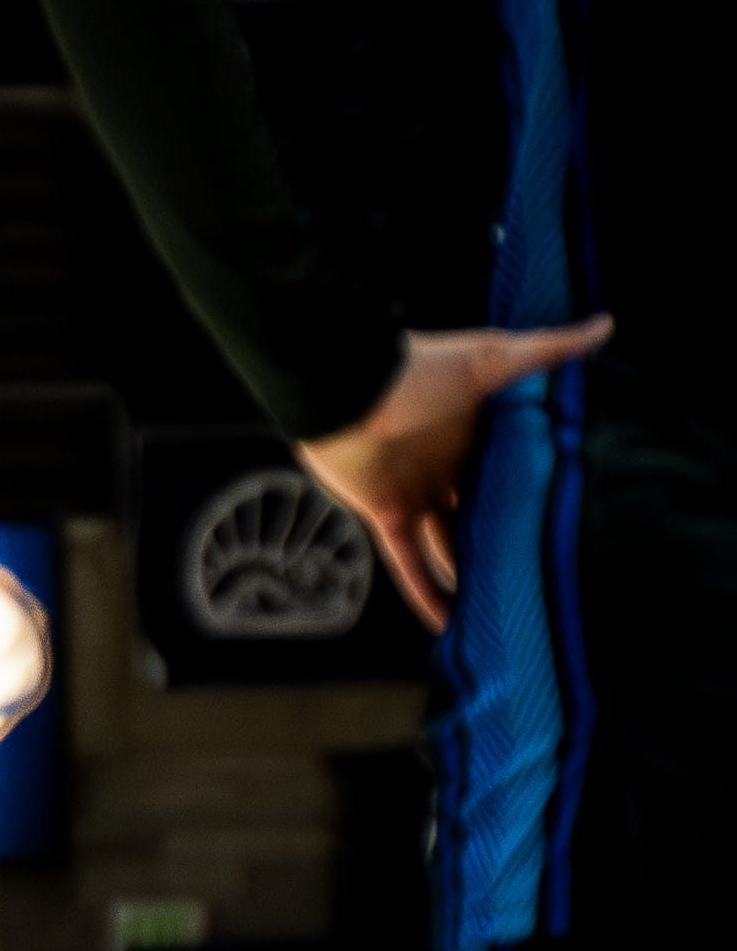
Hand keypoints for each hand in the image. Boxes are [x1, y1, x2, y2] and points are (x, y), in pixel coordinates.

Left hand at [295, 317, 612, 631]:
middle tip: (543, 579)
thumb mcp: (491, 360)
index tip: (570, 525)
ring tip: (502, 611)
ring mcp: (418, 492)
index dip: (537, 496)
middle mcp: (449, 465)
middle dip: (506, 542)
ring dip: (470, 576)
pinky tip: (447, 625)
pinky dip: (425, 593)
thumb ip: (547, 350)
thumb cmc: (418, 368)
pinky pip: (409, 562)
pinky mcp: (387, 513)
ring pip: (449, 545)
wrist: (345, 387)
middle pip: (483, 513)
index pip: (513, 470)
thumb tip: (607, 325)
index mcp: (478, 431)